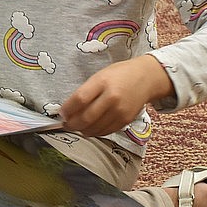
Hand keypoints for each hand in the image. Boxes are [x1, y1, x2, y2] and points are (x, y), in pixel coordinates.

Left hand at [58, 55, 172, 137]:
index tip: (61, 113)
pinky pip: (106, 131)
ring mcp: (120, 111)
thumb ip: (86, 91)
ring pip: (95, 128)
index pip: (80, 99)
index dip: (67, 109)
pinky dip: (95, 132)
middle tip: (65, 124)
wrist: (146, 78)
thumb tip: (69, 108)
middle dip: (72, 124)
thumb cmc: (119, 74)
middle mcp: (112, 98)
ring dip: (82, 130)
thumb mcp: (100, 76)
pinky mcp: (126, 121)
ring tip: (76, 127)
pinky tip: (90, 128)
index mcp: (102, 82)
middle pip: (86, 117)